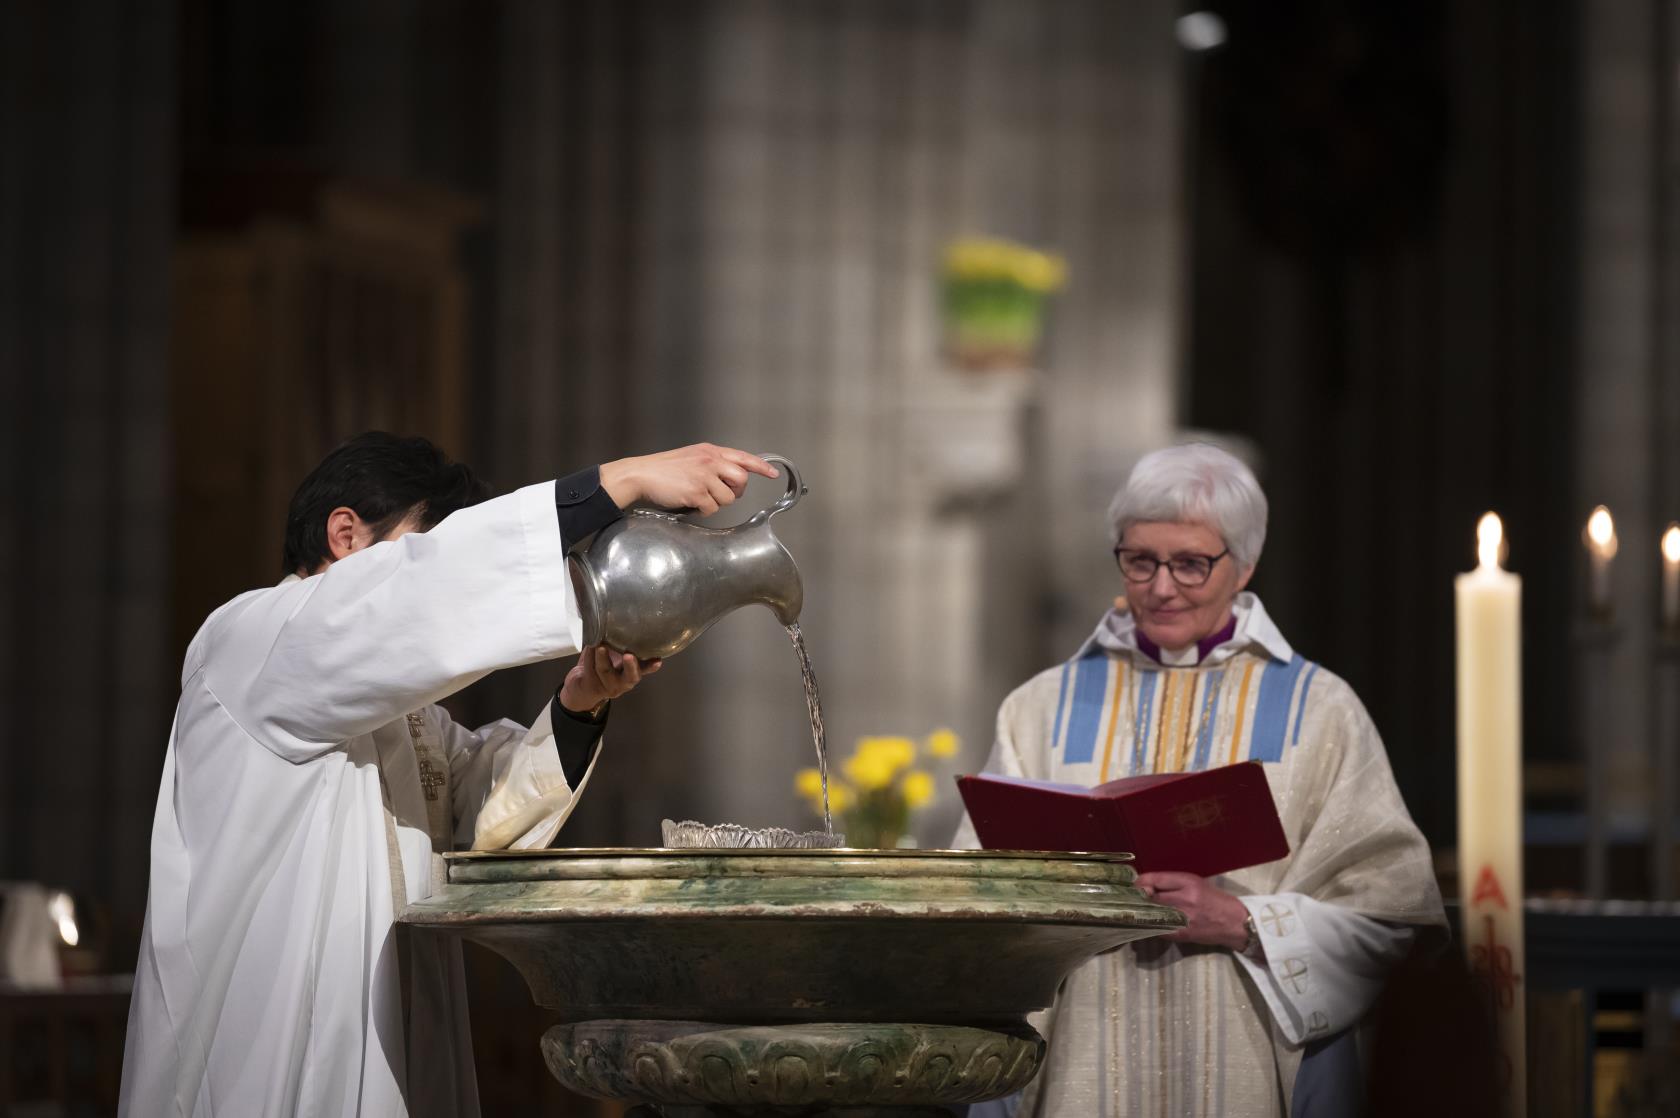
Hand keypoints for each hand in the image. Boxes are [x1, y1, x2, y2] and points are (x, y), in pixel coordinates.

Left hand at [558, 646, 662, 713]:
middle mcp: (623, 681)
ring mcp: (608, 685)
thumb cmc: (603, 665)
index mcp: (632, 673)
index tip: (658, 660)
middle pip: (631, 677)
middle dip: (631, 666)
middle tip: (629, 656)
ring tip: (600, 646)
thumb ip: (621, 645)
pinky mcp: (592, 685)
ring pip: (606, 671)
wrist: (583, 685)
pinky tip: (590, 646)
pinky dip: (590, 656)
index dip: (652, 665)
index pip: (645, 669)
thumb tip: (626, 619)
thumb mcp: (616, 656)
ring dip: (603, 657)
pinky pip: (590, 670)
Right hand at [599, 444, 778, 515]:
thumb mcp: (692, 457)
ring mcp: (704, 476)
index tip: (772, 473)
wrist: (642, 474)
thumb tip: (732, 475)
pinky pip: (711, 509)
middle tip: (721, 493)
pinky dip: (702, 510)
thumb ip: (712, 463)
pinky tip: (690, 502)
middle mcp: (710, 461)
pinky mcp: (696, 492)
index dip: (760, 466)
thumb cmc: (664, 469)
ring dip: (715, 503)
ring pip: (727, 498)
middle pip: (741, 480)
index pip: (743, 457)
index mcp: (710, 451)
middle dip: (735, 491)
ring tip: (698, 496)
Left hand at [1134, 871, 1250, 949]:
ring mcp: (1183, 917)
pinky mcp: (1183, 934)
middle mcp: (1185, 898)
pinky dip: (1151, 925)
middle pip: (1151, 897)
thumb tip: (1147, 885)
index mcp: (1189, 882)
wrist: (1235, 923)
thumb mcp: (1197, 883)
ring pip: (1153, 913)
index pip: (1156, 879)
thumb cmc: (1215, 900)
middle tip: (1132, 898)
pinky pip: (1159, 929)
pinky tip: (1148, 923)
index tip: (1134, 884)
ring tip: (1138, 910)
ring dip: (1143, 912)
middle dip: (1140, 897)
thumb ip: (1173, 884)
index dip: (1141, 882)